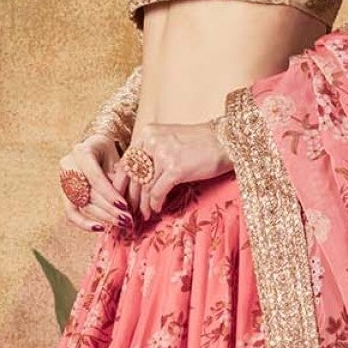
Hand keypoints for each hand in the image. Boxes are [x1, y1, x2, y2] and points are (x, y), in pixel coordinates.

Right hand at [59, 133, 133, 232]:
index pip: (95, 177)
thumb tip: (126, 204)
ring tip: (120, 223)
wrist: (96, 147)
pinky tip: (100, 228)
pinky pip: (70, 212)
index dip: (110, 194)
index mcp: (81, 151)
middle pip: (88, 193)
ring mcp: (63, 179)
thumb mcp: (117, 158)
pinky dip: (84, 223)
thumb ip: (119, 177)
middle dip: (109, 209)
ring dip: (102, 217)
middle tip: (127, 220)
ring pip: (80, 205)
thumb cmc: (110, 153)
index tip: (125, 207)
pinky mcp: (64, 193)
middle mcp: (68, 165)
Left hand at [111, 118, 231, 221]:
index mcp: (148, 133)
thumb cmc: (200, 143)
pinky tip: (157, 209)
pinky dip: (156, 204)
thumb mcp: (170, 141)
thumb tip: (134, 176)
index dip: (122, 182)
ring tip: (145, 213)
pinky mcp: (175, 168)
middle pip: (133, 175)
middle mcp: (152, 141)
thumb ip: (151, 153)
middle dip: (131, 196)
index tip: (122, 196)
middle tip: (131, 210)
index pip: (127, 161)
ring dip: (144, 204)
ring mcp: (163, 154)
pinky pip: (158, 192)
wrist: (226, 141)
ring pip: (145, 187)